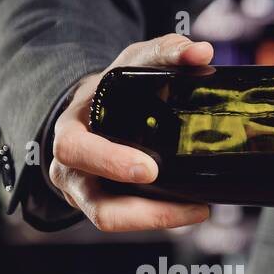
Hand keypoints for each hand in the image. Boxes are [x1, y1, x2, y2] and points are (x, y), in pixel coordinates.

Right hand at [50, 34, 214, 231]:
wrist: (96, 110)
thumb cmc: (113, 88)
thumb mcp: (133, 62)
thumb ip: (165, 52)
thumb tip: (202, 52)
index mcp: (71, 131)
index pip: (76, 151)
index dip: (109, 163)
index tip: (149, 169)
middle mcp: (73, 169)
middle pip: (97, 204)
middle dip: (143, 212)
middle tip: (193, 206)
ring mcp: (88, 193)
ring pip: (114, 222)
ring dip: (161, 222)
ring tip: (200, 210)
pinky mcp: (107, 206)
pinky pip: (130, 222)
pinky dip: (161, 219)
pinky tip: (192, 209)